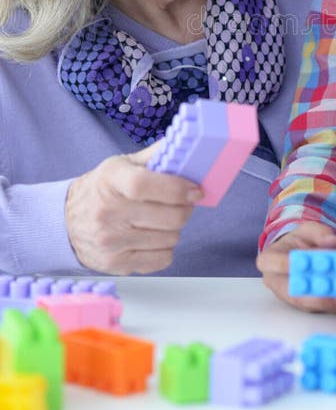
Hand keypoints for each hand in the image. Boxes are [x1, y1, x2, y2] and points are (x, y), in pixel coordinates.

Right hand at [65, 142, 202, 273]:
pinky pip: (162, 259)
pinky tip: (153, 237)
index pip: (144, 185)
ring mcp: (110, 241)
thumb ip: (155, 155)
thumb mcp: (122, 165)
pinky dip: (165, 248)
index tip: (195, 191)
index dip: (177, 188)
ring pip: (170, 238)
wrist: (66, 222)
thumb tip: (187, 145)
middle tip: (183, 204)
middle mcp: (107, 212)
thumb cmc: (102, 189)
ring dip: (173, 228)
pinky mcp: (116, 264)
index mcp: (111, 180)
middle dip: (185, 209)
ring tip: (161, 220)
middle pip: (168, 217)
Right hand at [256, 222, 335, 314]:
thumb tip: (334, 241)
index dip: (287, 265)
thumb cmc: (301, 240)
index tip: (305, 264)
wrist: (302, 252)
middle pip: (293, 292)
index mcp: (269, 260)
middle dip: (318, 295)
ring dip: (332, 304)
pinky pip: (320, 309)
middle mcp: (276, 282)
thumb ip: (320, 233)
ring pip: (309, 303)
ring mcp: (290, 296)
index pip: (273, 263)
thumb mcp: (309, 229)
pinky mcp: (305, 305)